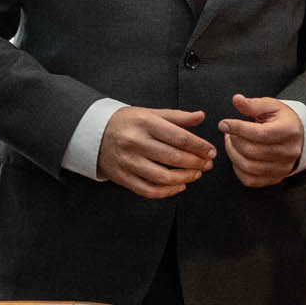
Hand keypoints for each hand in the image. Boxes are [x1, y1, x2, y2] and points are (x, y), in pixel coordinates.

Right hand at [98, 106, 213, 199]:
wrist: (94, 133)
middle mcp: (135, 142)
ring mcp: (128, 162)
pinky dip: (168, 191)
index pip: (179, 137)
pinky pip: (149, 190)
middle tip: (207, 164)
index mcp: (144, 123)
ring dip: (185, 178)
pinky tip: (179, 185)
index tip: (210, 151)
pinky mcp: (122, 177)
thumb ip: (177, 117)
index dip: (199, 146)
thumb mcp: (150, 113)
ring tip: (196, 174)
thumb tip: (201, 116)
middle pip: (174, 158)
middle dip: (196, 163)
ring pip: (163, 177)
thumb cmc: (128, 122)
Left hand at [217, 95, 304, 187]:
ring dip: (233, 154)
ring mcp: (283, 168)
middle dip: (234, 141)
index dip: (238, 128)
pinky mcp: (275, 178)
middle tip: (229, 132)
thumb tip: (236, 99)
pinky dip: (238, 168)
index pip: (260, 133)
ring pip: (248, 166)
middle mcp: (289, 152)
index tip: (223, 124)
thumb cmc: (281, 119)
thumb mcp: (270, 106)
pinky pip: (250, 180)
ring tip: (232, 142)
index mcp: (289, 131)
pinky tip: (238, 155)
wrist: (296, 137)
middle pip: (251, 151)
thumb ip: (253, 104)